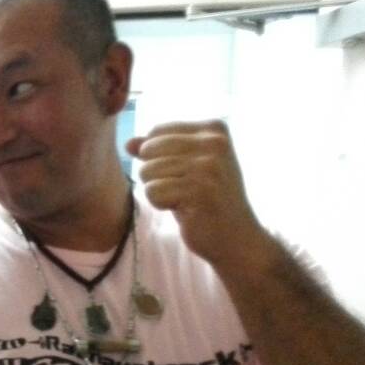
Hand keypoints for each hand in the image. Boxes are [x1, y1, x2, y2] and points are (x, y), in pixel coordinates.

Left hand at [126, 120, 278, 277]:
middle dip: (154, 174)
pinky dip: (161, 204)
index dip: (154, 156)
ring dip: (158, 191)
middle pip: (149, 150)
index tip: (183, 173)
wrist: (235, 236)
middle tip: (181, 188)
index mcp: (214, 128)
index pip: (156, 132)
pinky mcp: (201, 190)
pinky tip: (184, 209)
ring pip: (148, 171)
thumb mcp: (184, 167)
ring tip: (184, 198)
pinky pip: (153, 191)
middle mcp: (215, 142)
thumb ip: (157, 151)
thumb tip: (128, 143)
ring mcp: (210, 166)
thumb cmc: (206, 199)